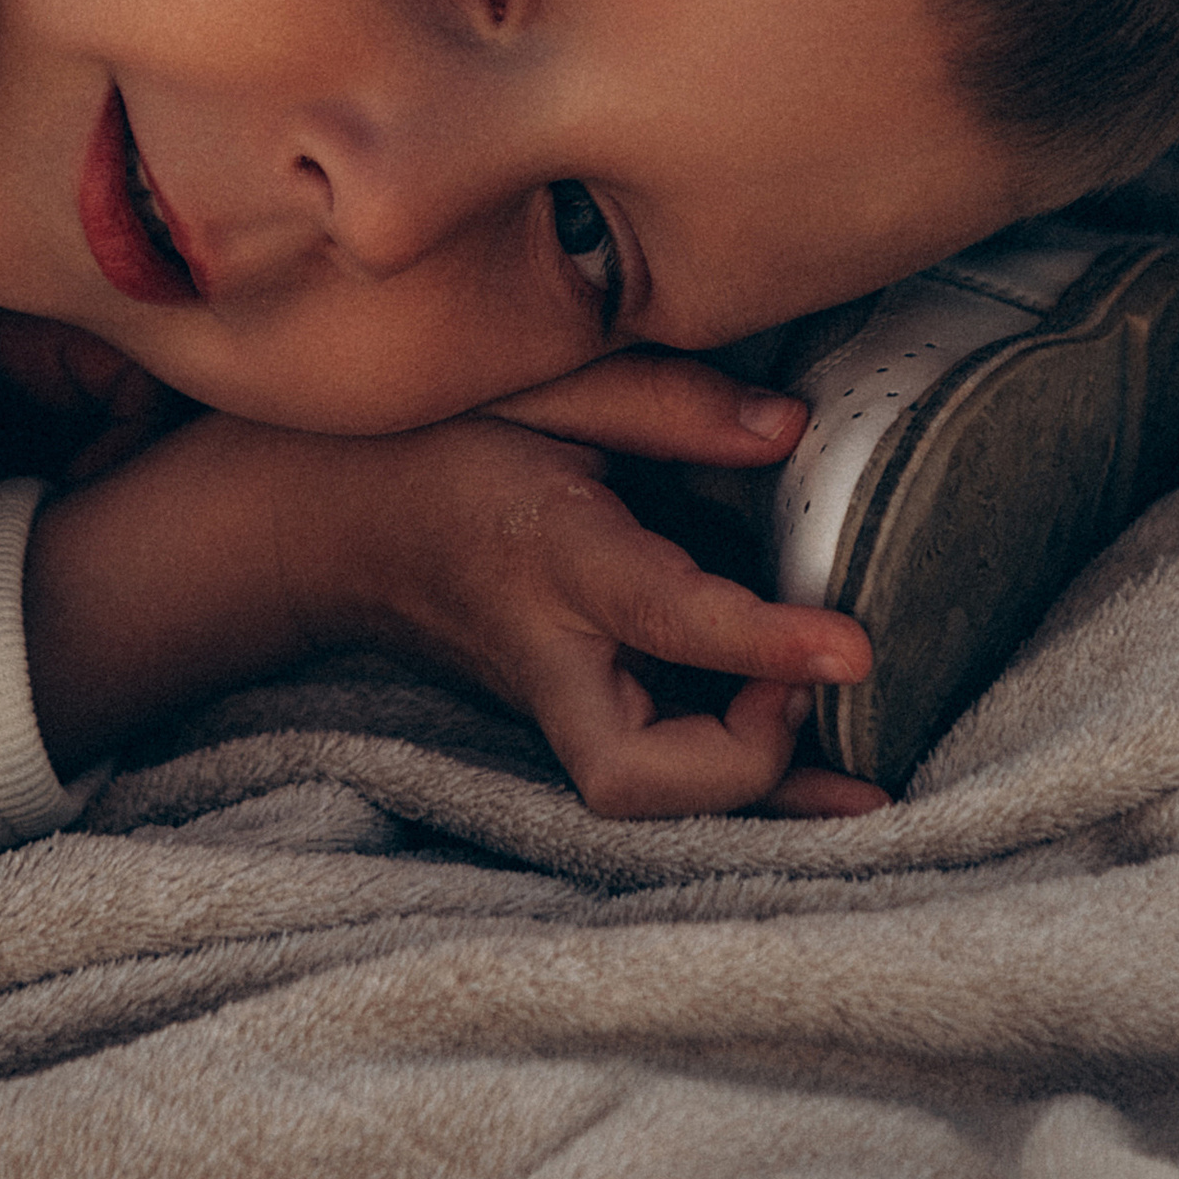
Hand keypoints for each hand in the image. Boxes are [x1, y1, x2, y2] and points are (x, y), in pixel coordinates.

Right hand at [21, 400, 887, 815]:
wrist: (317, 516)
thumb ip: (664, 402)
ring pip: (645, 800)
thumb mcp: (537, 379)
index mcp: (549, 554)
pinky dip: (745, 788)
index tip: (854, 649)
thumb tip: (791, 429)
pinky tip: (833, 789)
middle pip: (633, 774)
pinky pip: (656, 777)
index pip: (663, 618)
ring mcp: (546, 701)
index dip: (763, 643)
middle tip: (806, 687)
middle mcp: (547, 651)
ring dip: (757, 796)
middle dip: (739, 768)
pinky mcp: (562, 715)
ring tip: (861, 762)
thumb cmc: (433, 433)